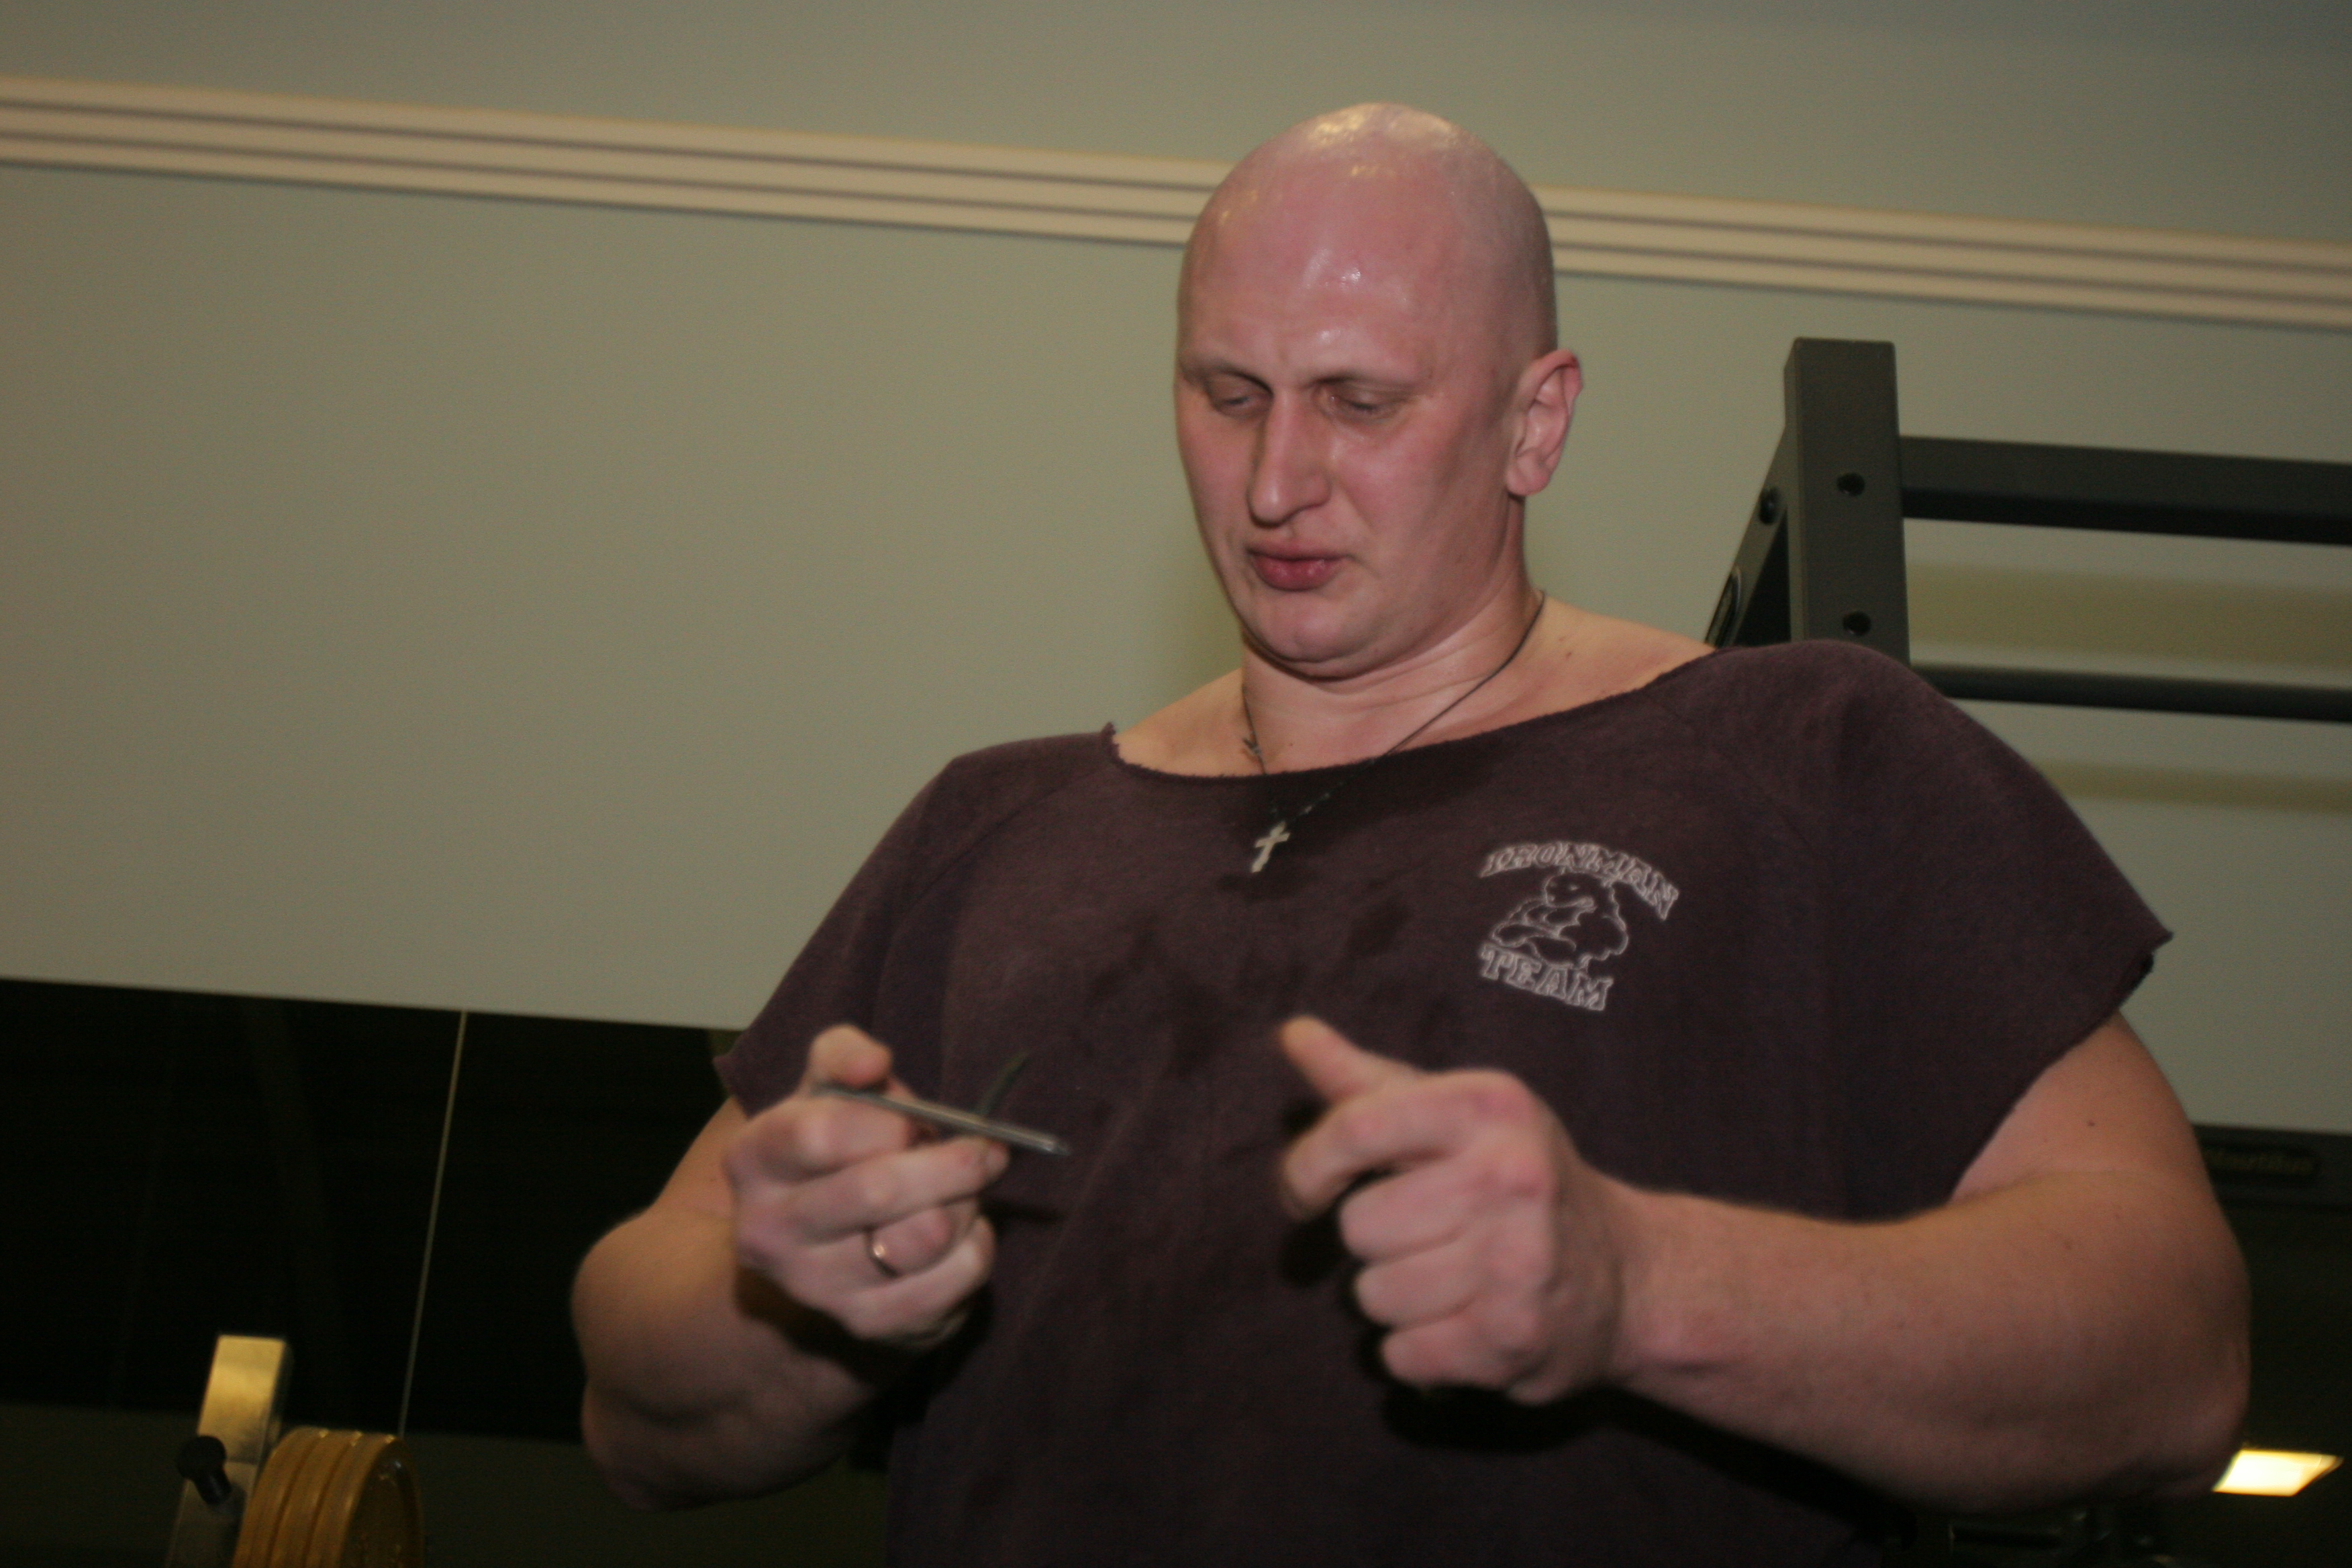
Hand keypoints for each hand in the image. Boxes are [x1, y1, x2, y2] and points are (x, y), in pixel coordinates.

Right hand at [724, 1025, 1005, 1349]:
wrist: (823, 1250)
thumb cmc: (839, 1149)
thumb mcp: (828, 1089)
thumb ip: (845, 1055)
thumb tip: (872, 1062)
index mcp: (753, 1159)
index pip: (819, 1135)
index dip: (888, 1121)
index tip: (916, 1121)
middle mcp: (768, 1232)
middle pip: (876, 1191)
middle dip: (948, 1162)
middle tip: (980, 1150)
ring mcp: (816, 1288)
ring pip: (923, 1237)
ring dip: (964, 1204)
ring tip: (961, 1192)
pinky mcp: (869, 1325)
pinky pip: (955, 1279)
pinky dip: (976, 1246)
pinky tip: (961, 1232)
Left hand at [1278, 1016, 1629, 1402]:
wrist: (1626, 1274)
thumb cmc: (1512, 1183)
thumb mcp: (1454, 1117)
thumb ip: (1367, 1084)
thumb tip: (1294, 1034)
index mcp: (1488, 1105)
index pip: (1354, 1129)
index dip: (1307, 1168)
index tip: (1306, 1192)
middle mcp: (1511, 1175)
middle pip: (1358, 1226)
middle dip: (1377, 1240)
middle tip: (1434, 1236)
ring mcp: (1518, 1260)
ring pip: (1374, 1296)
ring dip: (1397, 1300)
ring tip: (1454, 1280)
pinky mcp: (1515, 1336)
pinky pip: (1402, 1356)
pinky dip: (1419, 1353)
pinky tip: (1465, 1326)